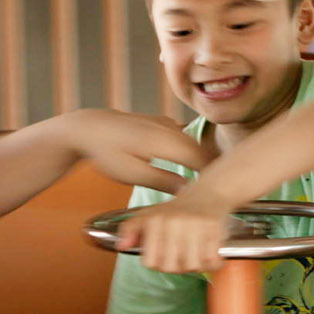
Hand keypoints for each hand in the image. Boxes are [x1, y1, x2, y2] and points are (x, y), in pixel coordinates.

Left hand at [58, 108, 212, 192]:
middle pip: (201, 149)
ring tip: (212, 177)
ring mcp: (165, 123)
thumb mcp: (132, 173)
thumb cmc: (106, 153)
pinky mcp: (160, 122)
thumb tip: (188, 190)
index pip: (201, 158)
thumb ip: (162, 181)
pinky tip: (192, 162)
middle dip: (213, 166)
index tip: (225, 190)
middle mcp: (169, 128)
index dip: (215, 173)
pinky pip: (183, 136)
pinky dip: (191, 149)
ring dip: (203, 157)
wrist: (88, 127)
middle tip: (225, 187)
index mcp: (165, 141)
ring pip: (193, 142)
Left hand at [115, 183, 237, 274]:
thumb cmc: (177, 210)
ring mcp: (195, 224)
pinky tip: (210, 255)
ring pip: (192, 266)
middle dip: (177, 267)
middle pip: (171, 267)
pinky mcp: (213, 227)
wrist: (208, 193)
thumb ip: (129, 229)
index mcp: (155, 220)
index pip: (151, 262)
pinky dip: (213, 263)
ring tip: (196, 255)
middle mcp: (173, 222)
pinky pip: (212, 260)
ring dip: (196, 266)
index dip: (158, 263)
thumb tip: (121, 246)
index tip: (165, 255)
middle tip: (182, 257)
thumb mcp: (148, 215)